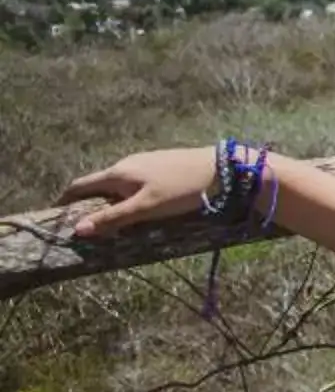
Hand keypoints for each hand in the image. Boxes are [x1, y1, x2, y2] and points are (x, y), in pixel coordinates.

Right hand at [59, 147, 218, 238]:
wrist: (222, 169)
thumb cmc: (182, 189)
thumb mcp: (145, 208)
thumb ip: (112, 218)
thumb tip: (77, 229)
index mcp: (117, 173)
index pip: (80, 185)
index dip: (64, 201)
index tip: (55, 216)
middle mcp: (127, 164)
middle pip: (97, 184)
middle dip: (86, 202)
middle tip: (81, 225)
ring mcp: (145, 162)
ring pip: (116, 183)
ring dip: (106, 200)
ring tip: (105, 221)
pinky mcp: (160, 165)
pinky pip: (133, 182)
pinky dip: (124, 195)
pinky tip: (133, 207)